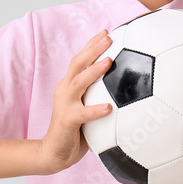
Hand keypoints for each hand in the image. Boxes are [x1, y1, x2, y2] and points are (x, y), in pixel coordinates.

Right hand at [37, 29, 112, 174]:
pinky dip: (96, 110)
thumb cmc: (76, 130)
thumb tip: (127, 87)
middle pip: (78, 63)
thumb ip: (100, 95)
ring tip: (109, 62)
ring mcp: (65, 104)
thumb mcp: (87, 107)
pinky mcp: (67, 120)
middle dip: (93, 48)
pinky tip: (109, 107)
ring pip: (79, 82)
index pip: (80, 59)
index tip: (106, 31)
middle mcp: (65, 89)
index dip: (92, 44)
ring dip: (94, 71)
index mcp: (70, 85)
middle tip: (109, 37)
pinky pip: (83, 114)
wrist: (55, 152)